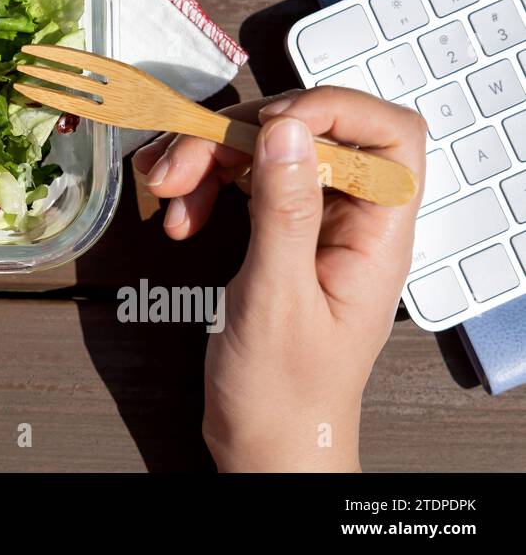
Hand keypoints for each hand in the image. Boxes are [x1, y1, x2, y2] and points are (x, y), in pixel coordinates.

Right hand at [132, 87, 425, 470]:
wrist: (263, 444)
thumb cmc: (284, 393)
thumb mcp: (277, 298)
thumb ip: (284, 210)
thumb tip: (288, 129)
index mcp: (377, 235)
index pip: (388, 136)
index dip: (335, 110)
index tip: (268, 122)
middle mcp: (349, 220)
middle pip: (307, 133)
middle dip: (237, 137)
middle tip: (180, 167)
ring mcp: (312, 222)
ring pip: (265, 150)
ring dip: (207, 160)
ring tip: (168, 193)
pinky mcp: (276, 231)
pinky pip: (240, 180)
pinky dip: (201, 184)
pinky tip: (178, 214)